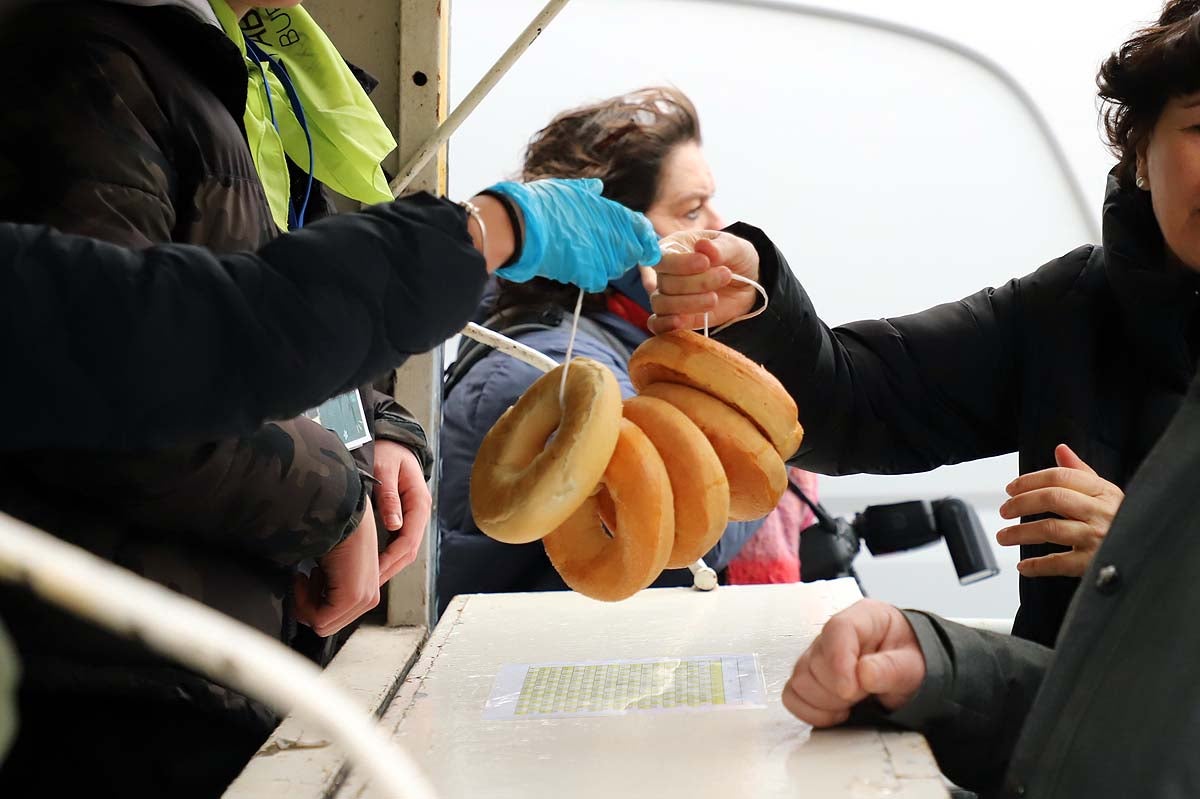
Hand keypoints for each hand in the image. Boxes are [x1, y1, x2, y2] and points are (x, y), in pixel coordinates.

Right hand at [293, 497, 380, 636]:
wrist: (336, 511)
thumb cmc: (330, 530)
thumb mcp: (329, 568)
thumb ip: (325, 590)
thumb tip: (305, 605)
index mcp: (366, 591)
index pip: (332, 619)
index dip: (311, 602)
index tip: (307, 578)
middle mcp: (370, 597)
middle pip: (327, 625)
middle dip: (307, 604)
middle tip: (305, 577)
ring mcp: (365, 598)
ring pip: (322, 624)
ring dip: (305, 601)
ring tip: (308, 574)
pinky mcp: (354, 597)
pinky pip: (320, 620)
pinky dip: (304, 602)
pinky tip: (307, 576)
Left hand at [373, 441, 431, 584]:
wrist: (392, 439)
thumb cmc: (387, 451)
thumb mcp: (385, 468)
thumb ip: (389, 495)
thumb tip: (395, 525)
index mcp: (419, 503)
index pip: (409, 540)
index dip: (391, 559)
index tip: (372, 574)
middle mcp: (419, 513)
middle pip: (409, 551)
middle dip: (389, 570)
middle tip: (366, 588)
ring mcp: (412, 516)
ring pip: (404, 550)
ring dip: (388, 567)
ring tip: (365, 583)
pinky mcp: (403, 517)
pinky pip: (397, 542)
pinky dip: (386, 556)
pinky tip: (369, 566)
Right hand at [486, 178, 660, 291]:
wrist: (522, 226)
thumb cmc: (541, 204)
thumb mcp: (567, 189)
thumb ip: (586, 190)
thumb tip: (596, 186)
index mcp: (611, 211)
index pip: (641, 226)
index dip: (643, 236)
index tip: (641, 242)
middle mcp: (612, 234)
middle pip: (632, 251)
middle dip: (623, 253)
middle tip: (604, 250)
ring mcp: (603, 256)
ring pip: (616, 268)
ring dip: (606, 266)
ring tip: (585, 258)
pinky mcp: (589, 273)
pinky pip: (598, 282)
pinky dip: (590, 278)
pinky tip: (576, 270)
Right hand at [648, 231, 759, 333]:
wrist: (747, 284)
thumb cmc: (736, 258)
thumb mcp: (736, 247)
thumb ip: (720, 247)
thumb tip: (702, 246)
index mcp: (674, 248)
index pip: (663, 258)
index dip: (680, 263)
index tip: (705, 262)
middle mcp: (666, 272)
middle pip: (665, 282)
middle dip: (696, 282)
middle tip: (725, 276)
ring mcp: (669, 296)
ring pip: (661, 303)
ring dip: (688, 303)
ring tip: (714, 299)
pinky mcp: (676, 317)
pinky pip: (657, 324)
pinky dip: (665, 324)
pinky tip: (681, 322)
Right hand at [782, 599, 924, 726]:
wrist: (908, 674)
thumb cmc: (911, 661)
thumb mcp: (914, 665)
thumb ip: (892, 668)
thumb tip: (864, 673)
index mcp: (863, 618)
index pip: (837, 629)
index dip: (838, 661)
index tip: (849, 691)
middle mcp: (833, 635)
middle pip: (814, 662)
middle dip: (839, 690)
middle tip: (865, 694)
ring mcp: (817, 656)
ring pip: (799, 681)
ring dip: (827, 702)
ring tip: (854, 701)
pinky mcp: (809, 678)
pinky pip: (793, 697)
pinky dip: (813, 712)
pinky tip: (837, 710)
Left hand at [997, 444, 1123, 577]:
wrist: (1149, 553)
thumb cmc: (1120, 520)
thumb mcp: (1105, 493)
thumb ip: (1080, 472)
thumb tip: (1060, 449)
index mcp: (1103, 491)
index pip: (1060, 477)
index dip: (1030, 481)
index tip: (1011, 489)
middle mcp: (1101, 512)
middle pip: (1053, 499)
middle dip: (1021, 503)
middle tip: (1004, 511)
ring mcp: (1098, 538)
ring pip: (1051, 529)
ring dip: (1020, 533)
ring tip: (1003, 537)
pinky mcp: (1094, 564)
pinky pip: (1059, 563)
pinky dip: (1037, 565)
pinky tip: (1023, 566)